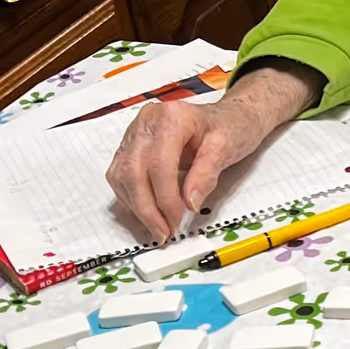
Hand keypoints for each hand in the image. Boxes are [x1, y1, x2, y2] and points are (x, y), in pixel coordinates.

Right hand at [105, 66, 311, 241]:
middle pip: (134, 171)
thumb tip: (189, 202)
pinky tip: (147, 211)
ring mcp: (135, 133)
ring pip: (122, 175)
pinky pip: (120, 176)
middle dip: (147, 208)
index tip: (175, 220)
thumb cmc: (229, 127)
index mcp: (171, 117)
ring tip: (157, 226)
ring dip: (136, 206)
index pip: (159, 163)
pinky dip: (131, 198)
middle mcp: (147, 122)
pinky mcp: (130, 145)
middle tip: (163, 231)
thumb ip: (206, 175)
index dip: (165, 198)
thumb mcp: (226, 149)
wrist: (229, 116)